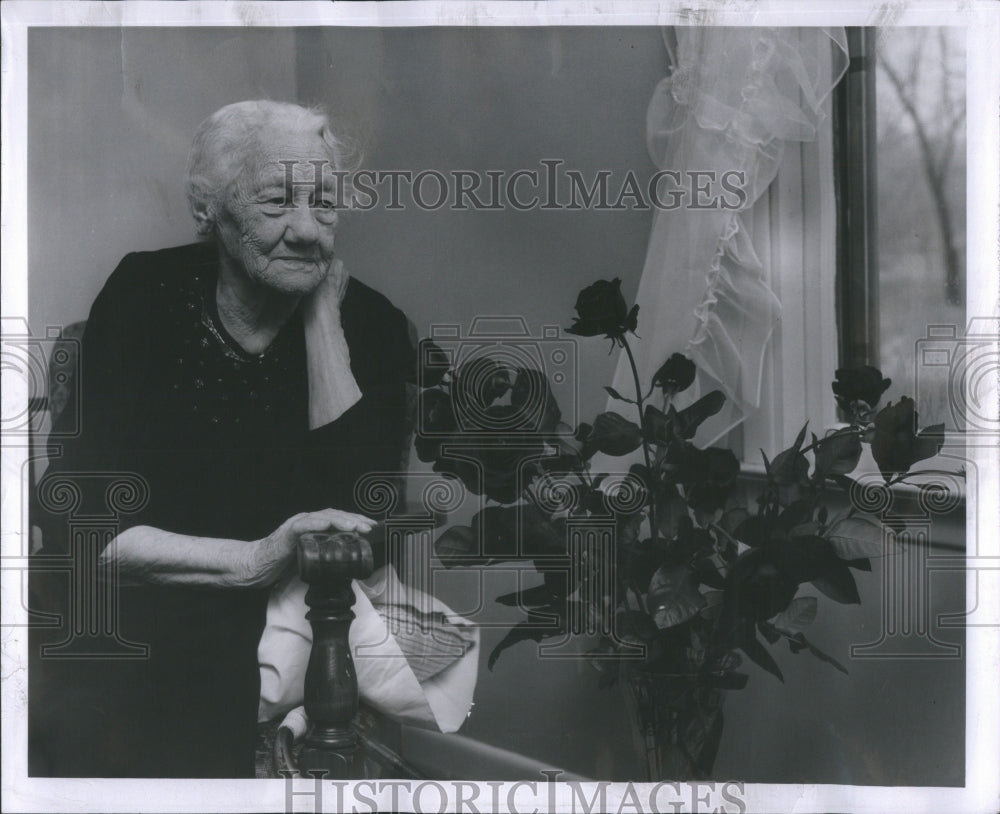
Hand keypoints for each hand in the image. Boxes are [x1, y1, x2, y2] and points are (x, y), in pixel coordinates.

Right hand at [248, 509, 375, 586]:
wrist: (256, 566)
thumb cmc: (282, 563)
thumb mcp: (310, 559)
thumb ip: (324, 556)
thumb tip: (347, 565)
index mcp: (315, 527)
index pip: (339, 519)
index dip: (356, 521)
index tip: (371, 527)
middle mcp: (307, 521)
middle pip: (335, 515)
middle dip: (354, 519)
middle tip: (369, 526)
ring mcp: (297, 525)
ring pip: (322, 517)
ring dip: (340, 520)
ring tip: (354, 525)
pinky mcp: (286, 533)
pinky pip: (302, 525)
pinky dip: (315, 524)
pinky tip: (327, 525)